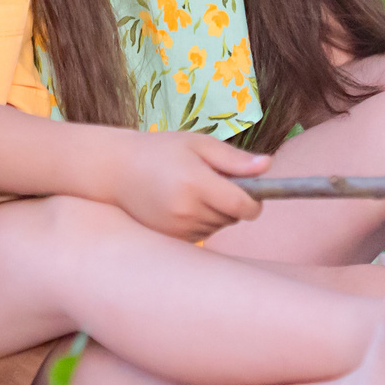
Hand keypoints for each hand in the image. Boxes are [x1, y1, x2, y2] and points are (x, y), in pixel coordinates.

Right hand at [97, 130, 268, 240]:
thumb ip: (233, 158)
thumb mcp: (197, 143)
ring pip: (218, 228)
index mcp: (196, 184)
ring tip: (192, 191)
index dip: (254, 201)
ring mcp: (176, 229)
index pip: (243, 206)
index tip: (251, 191)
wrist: (115, 171)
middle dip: (232, 202)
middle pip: (233, 218)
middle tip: (212, 181)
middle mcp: (186, 211)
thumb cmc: (160, 151)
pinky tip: (182, 205)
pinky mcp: (170, 240)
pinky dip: (200, 223)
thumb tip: (268, 166)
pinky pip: (202, 235)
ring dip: (216, 213)